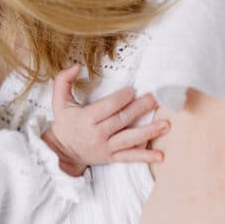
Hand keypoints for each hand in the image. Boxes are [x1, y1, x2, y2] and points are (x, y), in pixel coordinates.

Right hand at [45, 65, 168, 174]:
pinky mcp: (111, 157)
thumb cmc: (64, 123)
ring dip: (149, 131)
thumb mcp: (58, 101)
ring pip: (130, 138)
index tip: (133, 90)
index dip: (122, 98)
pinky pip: (130, 157)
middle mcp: (97, 134)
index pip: (108, 107)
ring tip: (166, 125)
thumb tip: (76, 66)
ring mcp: (106, 147)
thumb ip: (63, 80)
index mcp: (86, 119)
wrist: (61, 151)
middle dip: (140, 109)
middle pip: (122, 120)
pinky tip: (160, 156)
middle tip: (155, 99)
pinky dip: (145, 157)